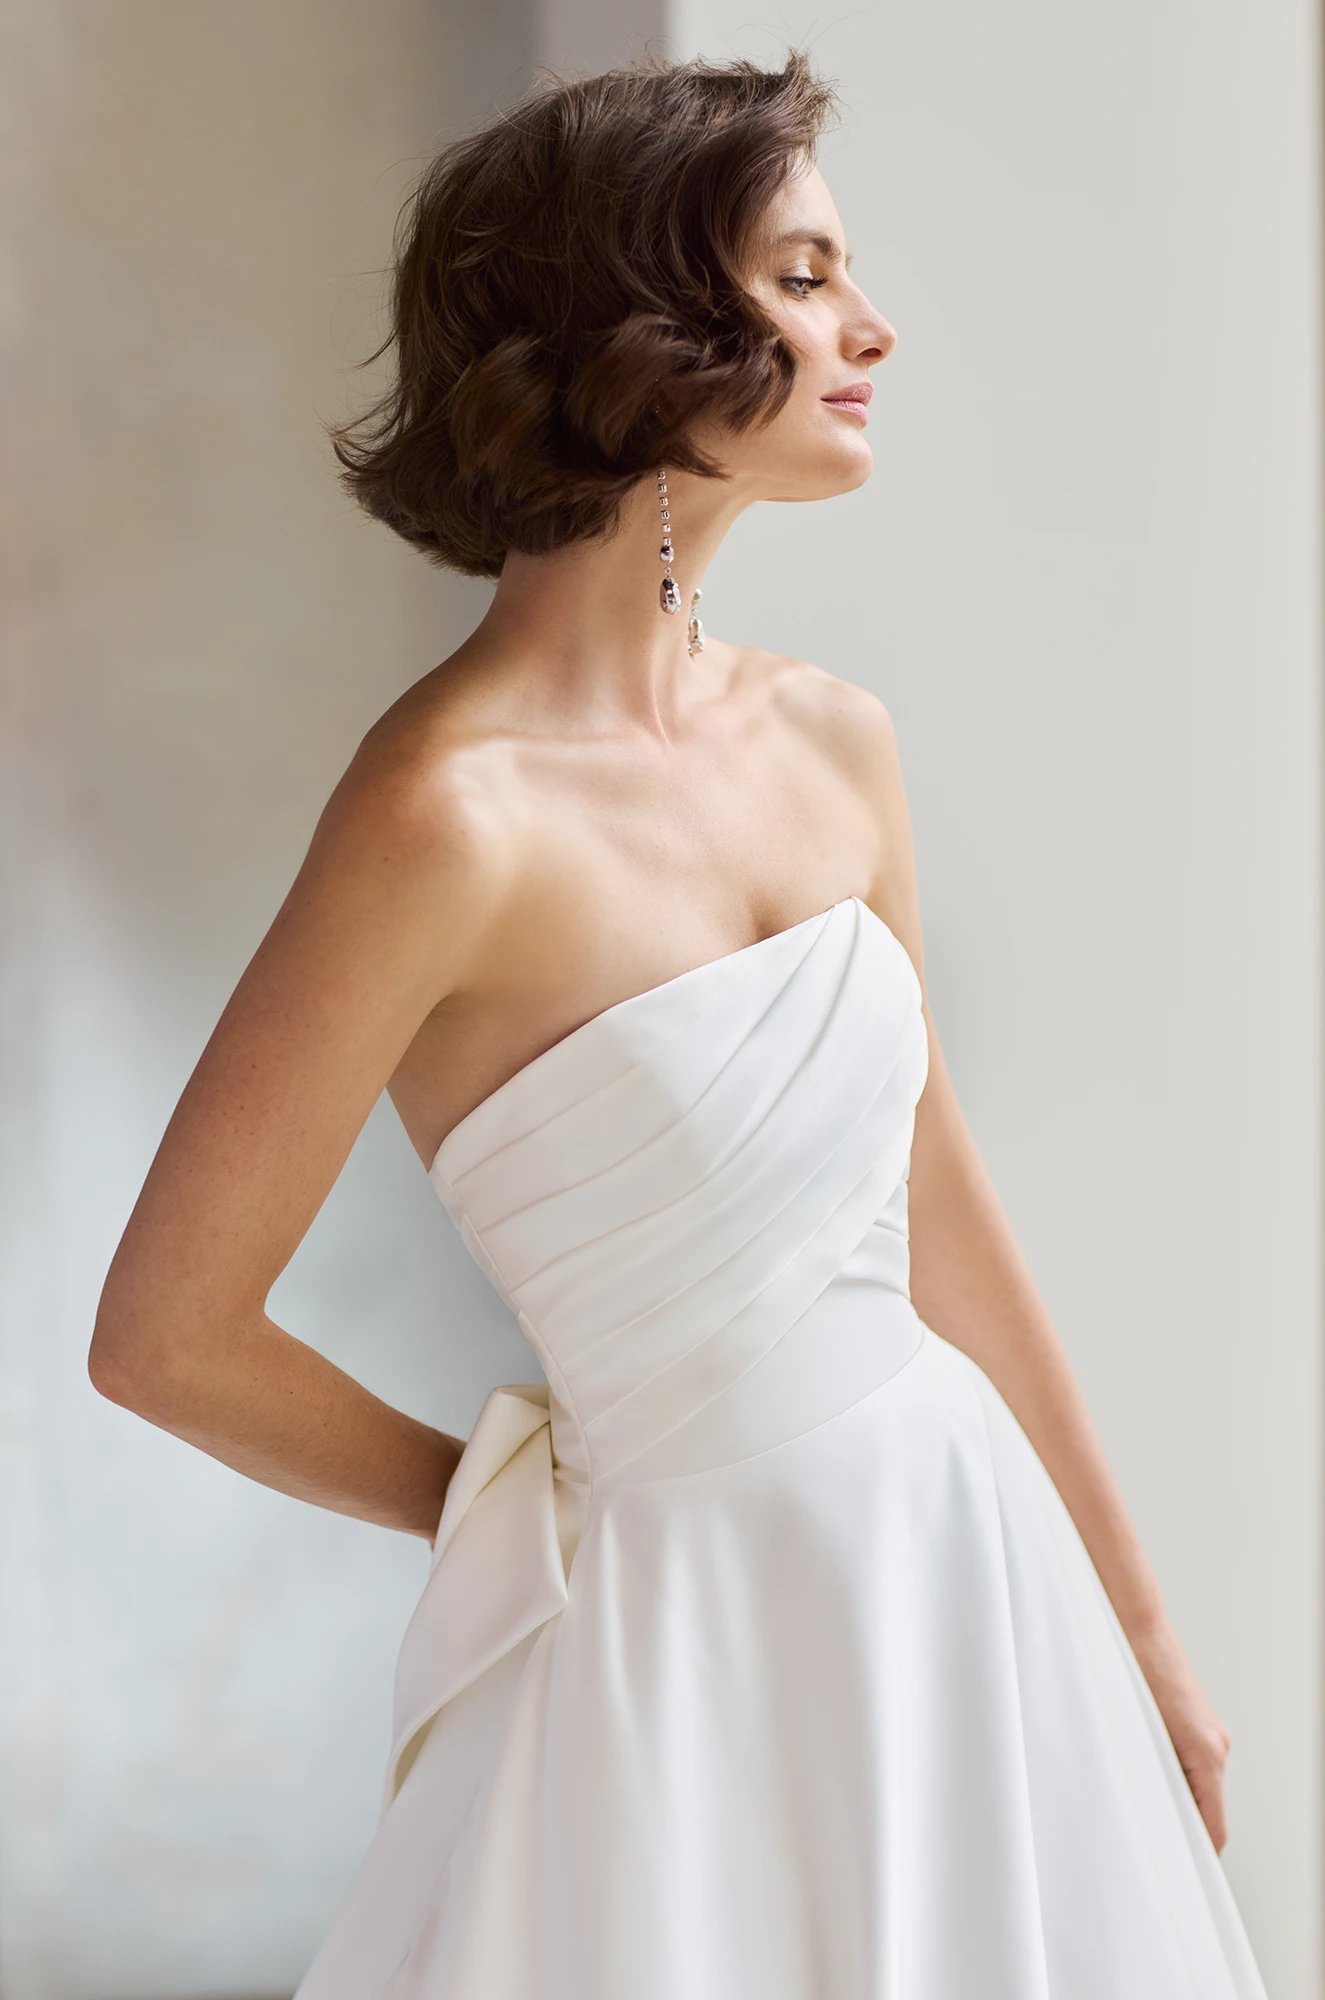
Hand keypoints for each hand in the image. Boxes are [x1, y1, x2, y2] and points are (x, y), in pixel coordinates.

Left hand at [1129, 1617, 1230, 1851]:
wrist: (1134, 1624)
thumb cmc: (1132, 1670)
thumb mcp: (1138, 1732)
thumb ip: (1150, 1776)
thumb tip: (1148, 1813)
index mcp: (1207, 1754)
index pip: (1214, 1827)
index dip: (1198, 1854)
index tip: (1179, 1875)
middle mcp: (1215, 1745)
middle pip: (1207, 1809)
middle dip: (1180, 1828)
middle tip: (1148, 1846)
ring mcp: (1208, 1732)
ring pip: (1197, 1785)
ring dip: (1172, 1799)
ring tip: (1137, 1808)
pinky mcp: (1195, 1722)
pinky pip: (1190, 1763)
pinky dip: (1171, 1776)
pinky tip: (1140, 1774)